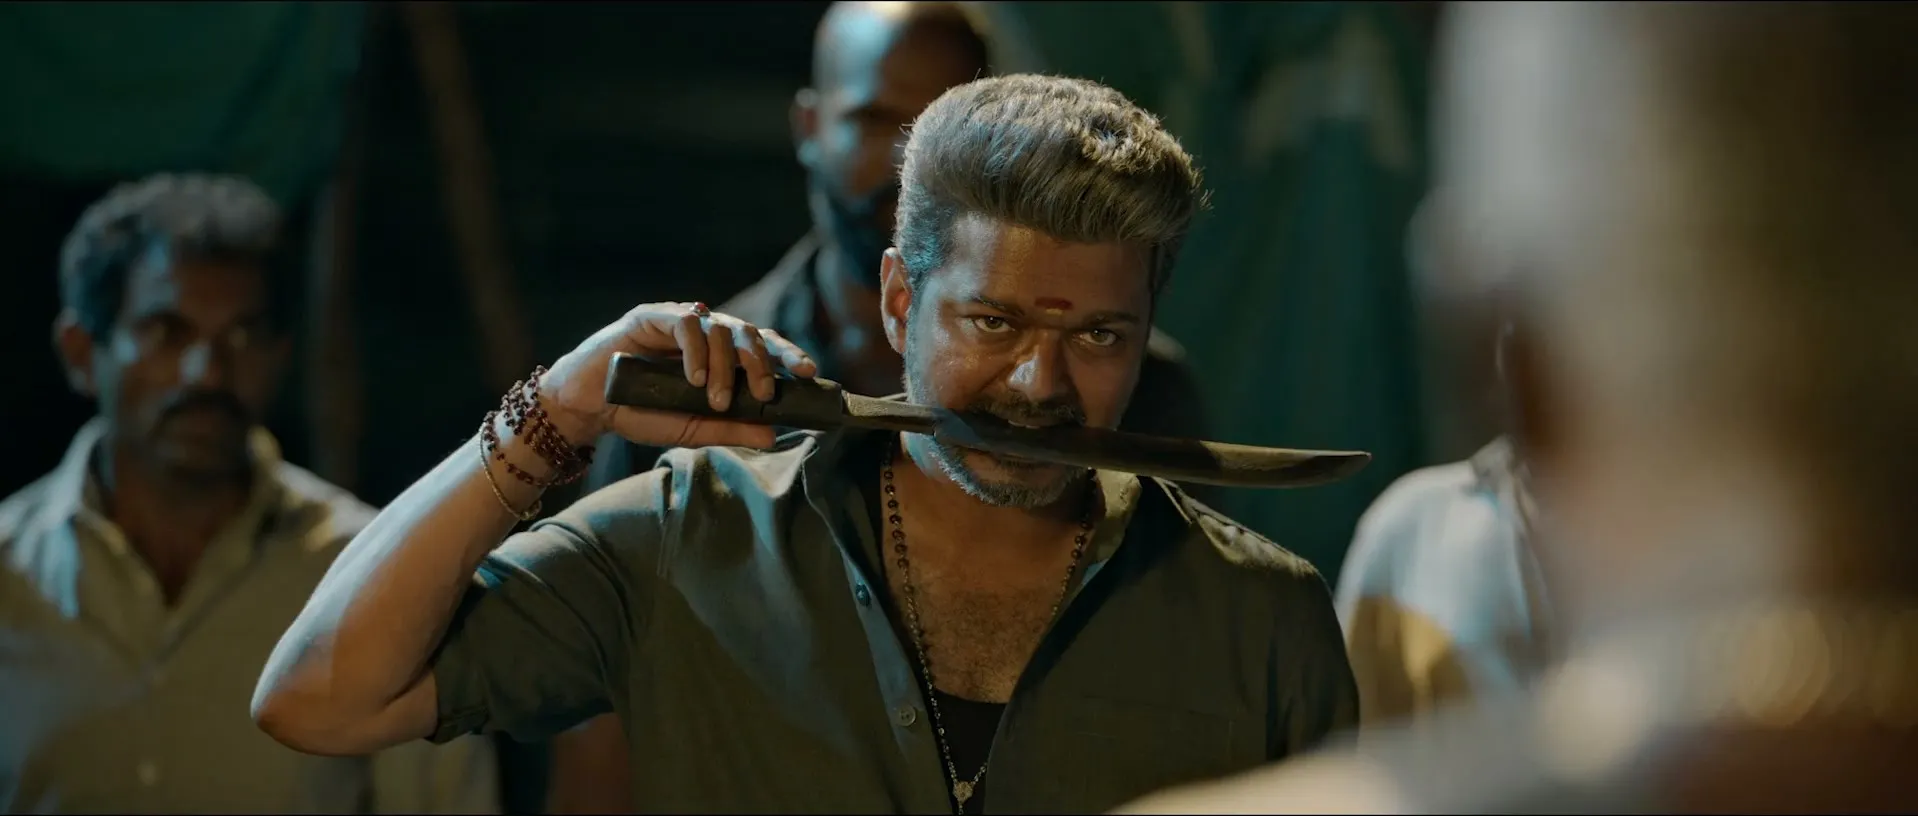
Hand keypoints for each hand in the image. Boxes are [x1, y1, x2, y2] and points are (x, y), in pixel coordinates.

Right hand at [537, 302, 817, 448]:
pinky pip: (686, 322)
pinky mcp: (652, 316)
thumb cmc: (642, 413)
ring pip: (720, 328)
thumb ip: (731, 427)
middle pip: (748, 333)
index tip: (809, 373)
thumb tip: (774, 434)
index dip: (787, 355)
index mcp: (719, 356)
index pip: (762, 347)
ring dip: (724, 366)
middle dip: (762, 362)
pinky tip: (694, 379)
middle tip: (764, 393)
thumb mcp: (693, 428)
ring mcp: (679, 322)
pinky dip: (695, 351)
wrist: (588, 407)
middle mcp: (705, 333)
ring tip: (715, 399)